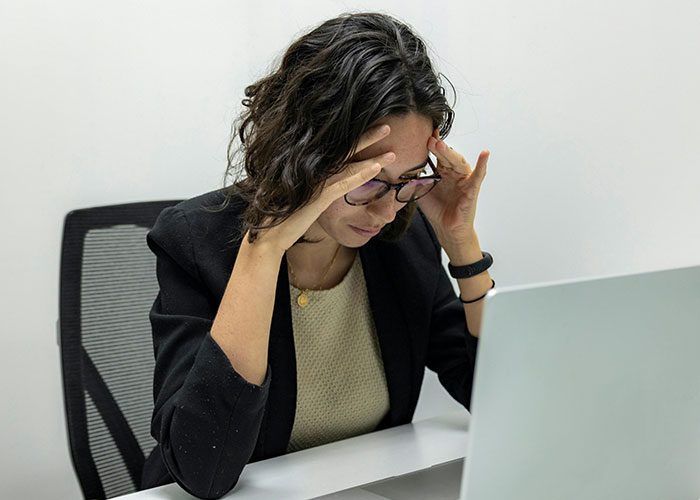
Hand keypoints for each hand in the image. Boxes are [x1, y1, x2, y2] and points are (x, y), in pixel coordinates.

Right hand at [250, 125, 395, 253]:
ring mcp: (315, 182)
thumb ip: (314, 186)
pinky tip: (377, 168)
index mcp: (310, 168)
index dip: (356, 138)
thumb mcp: (302, 196)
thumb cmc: (284, 215)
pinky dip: (361, 174)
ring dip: (372, 156)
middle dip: (367, 137)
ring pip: (349, 164)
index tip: (372, 128)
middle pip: (345, 149)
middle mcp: (313, 170)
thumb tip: (326, 181)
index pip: (338, 149)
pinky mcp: (317, 197)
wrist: (268, 234)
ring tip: (392, 152)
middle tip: (387, 126)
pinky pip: (344, 183)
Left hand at [416, 130, 489, 248]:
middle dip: (437, 147)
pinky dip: (483, 164)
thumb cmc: (436, 210)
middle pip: (446, 156)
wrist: (446, 229)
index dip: (431, 144)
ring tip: (440, 144)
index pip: (437, 154)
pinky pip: (479, 175)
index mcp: (442, 171)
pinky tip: (485, 153)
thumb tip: (399, 168)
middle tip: (428, 139)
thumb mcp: (420, 192)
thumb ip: (412, 180)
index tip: (422, 134)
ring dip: (450, 153)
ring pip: (458, 162)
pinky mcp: (472, 189)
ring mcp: (464, 179)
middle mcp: (453, 172)